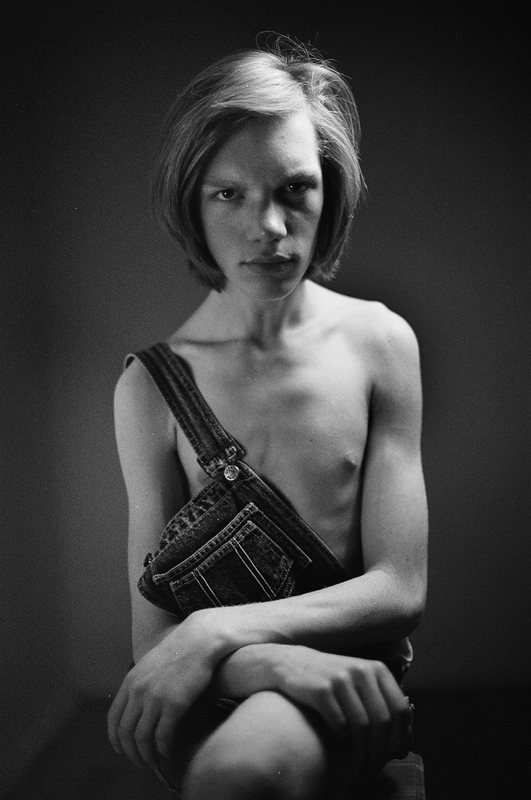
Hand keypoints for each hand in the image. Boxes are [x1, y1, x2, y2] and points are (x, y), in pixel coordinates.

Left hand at [107, 613, 223, 768]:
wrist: (199, 640)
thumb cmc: (179, 651)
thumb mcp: (150, 664)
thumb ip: (139, 683)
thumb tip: (136, 706)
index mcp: (130, 682)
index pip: (113, 719)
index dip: (116, 739)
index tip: (122, 750)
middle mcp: (138, 691)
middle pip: (126, 732)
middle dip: (131, 753)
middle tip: (140, 762)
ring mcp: (155, 698)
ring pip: (142, 738)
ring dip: (146, 755)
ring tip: (153, 762)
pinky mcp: (174, 704)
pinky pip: (163, 736)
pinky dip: (162, 749)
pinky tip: (167, 753)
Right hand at [269, 645, 411, 769]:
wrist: (292, 665)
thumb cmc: (333, 682)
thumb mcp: (361, 684)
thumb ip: (383, 707)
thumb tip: (405, 747)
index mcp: (377, 669)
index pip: (401, 709)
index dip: (402, 736)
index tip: (396, 753)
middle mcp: (361, 670)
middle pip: (383, 721)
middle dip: (381, 749)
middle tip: (374, 764)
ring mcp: (341, 678)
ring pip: (362, 726)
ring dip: (361, 750)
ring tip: (357, 760)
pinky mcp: (321, 689)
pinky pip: (340, 724)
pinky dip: (341, 737)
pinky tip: (338, 738)